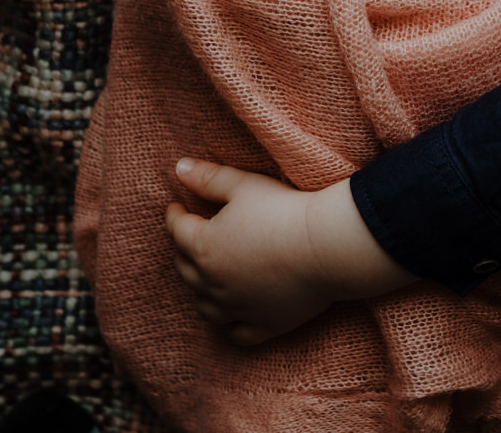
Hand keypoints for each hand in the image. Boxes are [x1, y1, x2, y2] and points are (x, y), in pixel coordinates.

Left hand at [166, 158, 414, 344]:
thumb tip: (179, 167)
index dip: (175, 215)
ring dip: (200, 290)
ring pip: (205, 306)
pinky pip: (236, 332)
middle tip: (189, 237)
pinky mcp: (264, 324)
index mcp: (203, 247)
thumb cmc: (284, 210)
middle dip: (183, 250)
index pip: (177, 230)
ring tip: (207, 276)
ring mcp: (237, 308)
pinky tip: (233, 312)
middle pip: (185, 269)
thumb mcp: (243, 185)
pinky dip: (229, 323)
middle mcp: (213, 283)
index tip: (177, 207)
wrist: (326, 247)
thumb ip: (207, 178)